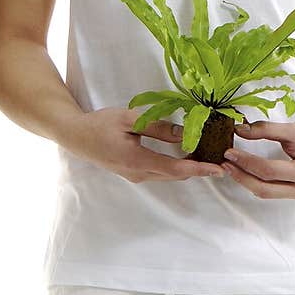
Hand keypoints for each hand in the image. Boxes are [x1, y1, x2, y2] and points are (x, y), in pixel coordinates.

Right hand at [72, 107, 226, 183]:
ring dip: (187, 168)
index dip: (199, 169)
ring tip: (206, 156)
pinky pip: (160, 173)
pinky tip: (184, 155)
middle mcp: (139, 174)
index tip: (218, 169)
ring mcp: (135, 176)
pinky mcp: (132, 173)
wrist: (76, 136)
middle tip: (218, 158)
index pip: (176, 169)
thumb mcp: (129, 119)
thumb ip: (157, 126)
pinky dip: (175, 167)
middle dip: (198, 169)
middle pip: (176, 176)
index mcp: (138, 160)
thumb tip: (184, 134)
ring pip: (168, 176)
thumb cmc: (100, 124)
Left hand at [222, 116, 294, 199]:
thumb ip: (265, 130)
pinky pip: (273, 191)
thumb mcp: (293, 129)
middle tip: (224, 162)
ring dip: (247, 180)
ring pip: (267, 192)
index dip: (245, 161)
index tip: (229, 151)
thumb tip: (238, 129)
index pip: (267, 171)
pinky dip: (257, 181)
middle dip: (241, 176)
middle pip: (264, 188)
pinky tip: (245, 170)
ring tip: (230, 166)